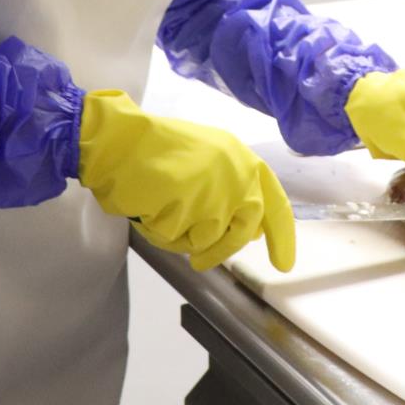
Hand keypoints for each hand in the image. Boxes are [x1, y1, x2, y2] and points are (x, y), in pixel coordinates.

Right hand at [77, 90, 295, 271]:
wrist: (120, 141)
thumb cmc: (156, 148)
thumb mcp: (208, 158)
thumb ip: (233, 189)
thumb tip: (252, 229)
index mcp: (242, 158)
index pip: (273, 203)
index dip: (281, 235)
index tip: (284, 263)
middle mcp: (236, 175)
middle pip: (241, 231)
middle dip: (220, 249)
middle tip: (202, 261)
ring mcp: (215, 194)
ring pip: (208, 241)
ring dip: (182, 235)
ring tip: (161, 207)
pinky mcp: (191, 211)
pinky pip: (178, 240)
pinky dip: (161, 232)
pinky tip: (149, 207)